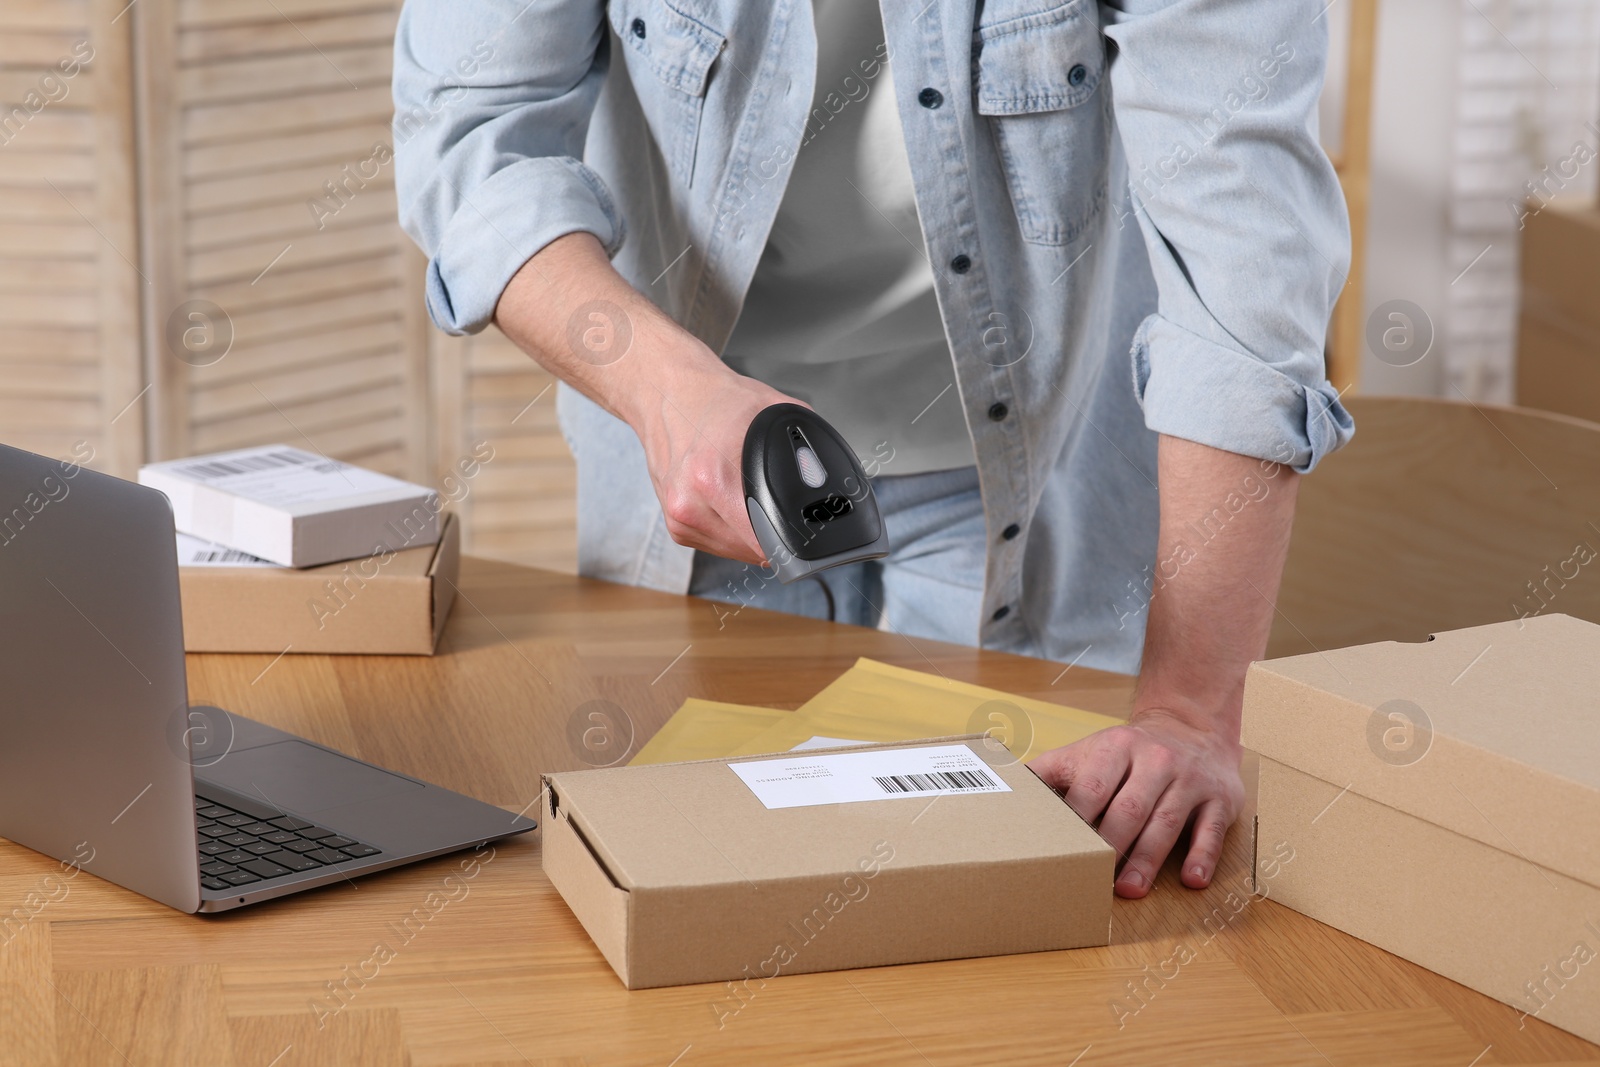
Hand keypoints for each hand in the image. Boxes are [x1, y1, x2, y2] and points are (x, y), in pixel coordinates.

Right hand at [628, 361, 803, 565]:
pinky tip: (735, 504)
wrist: (668, 393)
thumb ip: (806, 446)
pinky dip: (734, 533)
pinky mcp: (675, 526)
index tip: (806, 536)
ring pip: (736, 552)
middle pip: (754, 550)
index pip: (763, 540)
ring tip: (754, 499)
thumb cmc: (717, 401)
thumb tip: (834, 479)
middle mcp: (689, 502)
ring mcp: (679, 517)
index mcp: (711, 476)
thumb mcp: (773, 412)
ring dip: (754, 537)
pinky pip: (718, 545)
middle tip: (784, 509)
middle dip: (776, 536)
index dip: (792, 541)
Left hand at [1029, 707, 1243, 898]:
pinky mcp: (1219, 799)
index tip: (1059, 849)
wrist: (1191, 727)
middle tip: (1091, 880)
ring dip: (1147, 860)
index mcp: (1116, 748)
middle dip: (1110, 845)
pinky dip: (1202, 856)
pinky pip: (1211, 830)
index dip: (1077, 819)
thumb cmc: (1127, 752)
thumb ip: (1049, 772)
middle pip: (1129, 808)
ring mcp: (1190, 780)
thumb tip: (1003, 791)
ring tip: (1129, 890)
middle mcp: (1155, 761)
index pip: (1093, 787)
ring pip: (1166, 823)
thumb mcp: (1088, 751)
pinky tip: (1191, 880)